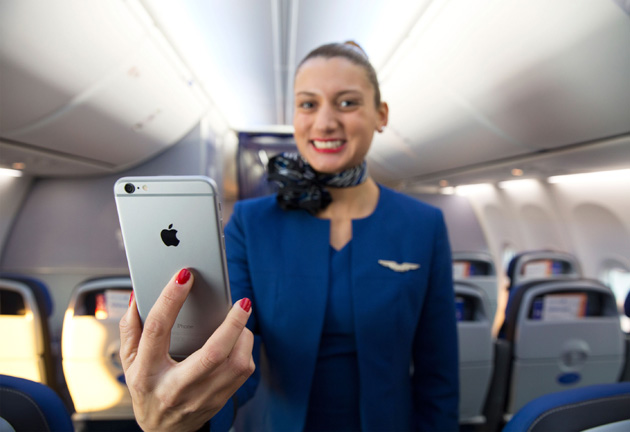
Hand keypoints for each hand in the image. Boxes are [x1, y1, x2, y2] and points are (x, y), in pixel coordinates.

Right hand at [119, 268, 254, 431]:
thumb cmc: (147, 389)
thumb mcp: (128, 362)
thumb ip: (130, 329)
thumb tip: (137, 297)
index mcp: (147, 371)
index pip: (157, 330)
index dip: (170, 300)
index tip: (184, 276)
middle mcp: (175, 386)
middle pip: (211, 352)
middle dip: (231, 323)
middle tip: (242, 301)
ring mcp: (201, 396)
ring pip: (235, 363)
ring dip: (243, 334)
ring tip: (240, 317)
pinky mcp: (220, 400)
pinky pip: (243, 371)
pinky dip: (245, 348)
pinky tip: (239, 338)